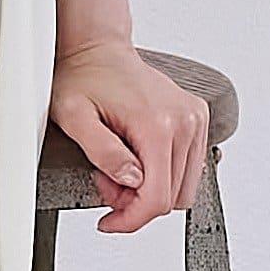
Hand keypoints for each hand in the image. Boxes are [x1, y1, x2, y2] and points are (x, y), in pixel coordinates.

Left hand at [49, 41, 208, 233]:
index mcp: (157, 123)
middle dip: (136, 202)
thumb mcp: (73, 117)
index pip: (159, 197)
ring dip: (150, 189)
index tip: (107, 221)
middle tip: (105, 181)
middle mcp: (184, 120)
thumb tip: (132, 181)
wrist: (97, 49)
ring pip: (184, 187)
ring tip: (117, 168)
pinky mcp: (196, 118)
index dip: (131, 219)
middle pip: (174, 197)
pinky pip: (189, 167)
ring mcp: (194, 118)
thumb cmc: (81, 78)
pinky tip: (135, 160)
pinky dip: (163, 175)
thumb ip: (102, 151)